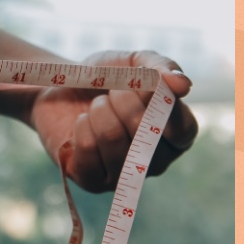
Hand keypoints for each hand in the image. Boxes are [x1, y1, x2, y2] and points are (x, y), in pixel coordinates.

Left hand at [28, 50, 198, 192]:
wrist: (60, 88)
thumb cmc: (104, 77)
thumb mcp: (133, 62)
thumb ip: (160, 67)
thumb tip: (183, 85)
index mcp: (175, 135)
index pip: (183, 130)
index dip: (161, 105)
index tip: (143, 85)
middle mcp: (155, 161)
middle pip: (145, 133)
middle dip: (123, 100)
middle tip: (112, 92)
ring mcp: (124, 175)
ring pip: (114, 139)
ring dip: (99, 111)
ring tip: (96, 106)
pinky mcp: (93, 181)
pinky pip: (88, 150)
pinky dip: (81, 126)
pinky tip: (82, 123)